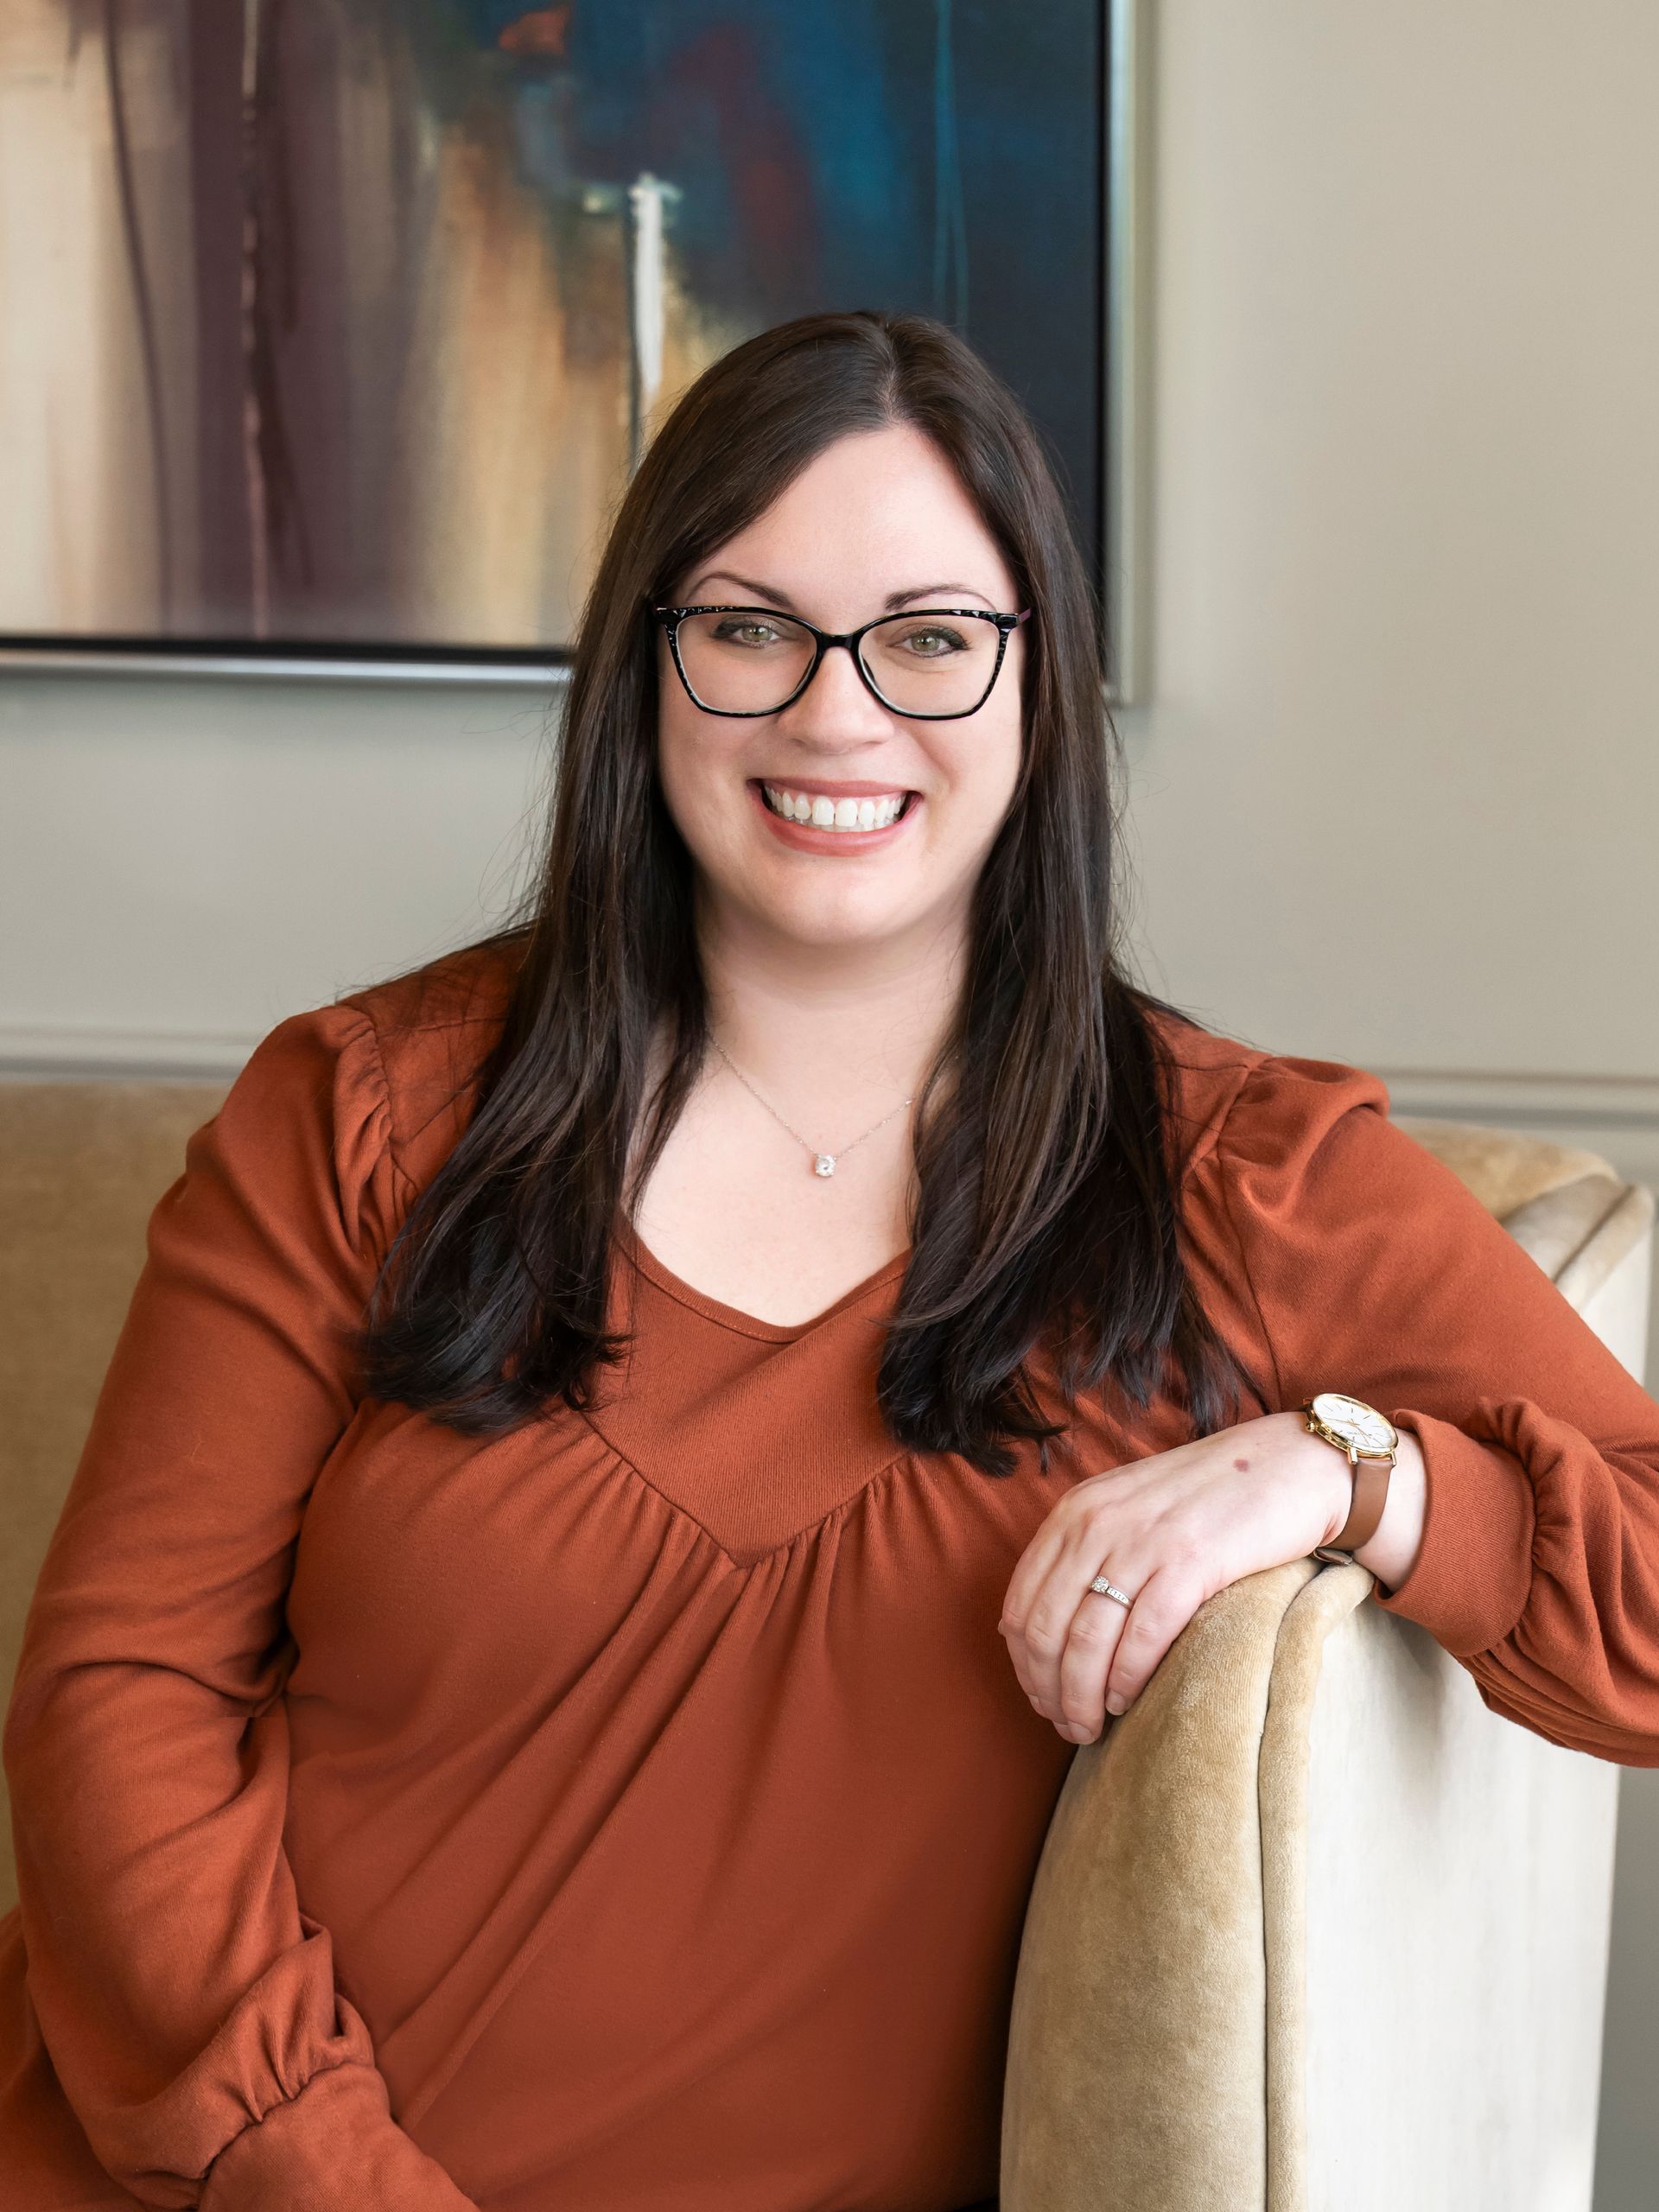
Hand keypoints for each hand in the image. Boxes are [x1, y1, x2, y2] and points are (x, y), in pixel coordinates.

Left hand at [997, 1410, 1355, 1743]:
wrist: (1289, 1465)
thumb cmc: (1210, 1496)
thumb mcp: (1127, 1508)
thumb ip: (1085, 1552)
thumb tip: (1040, 1628)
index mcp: (1075, 1511)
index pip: (1021, 1602)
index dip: (1023, 1663)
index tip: (1040, 1697)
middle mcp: (1097, 1523)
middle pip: (1046, 1629)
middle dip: (1048, 1690)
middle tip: (1067, 1727)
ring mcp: (1142, 1541)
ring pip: (1086, 1641)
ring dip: (1081, 1697)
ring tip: (1091, 1728)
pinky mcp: (1191, 1561)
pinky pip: (1141, 1637)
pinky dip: (1126, 1679)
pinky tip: (1125, 1700)